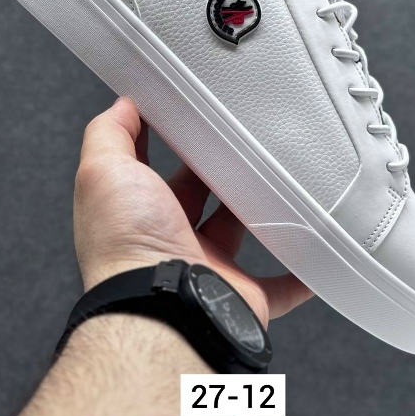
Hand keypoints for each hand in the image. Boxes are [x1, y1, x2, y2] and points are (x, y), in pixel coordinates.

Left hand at [74, 97, 311, 325]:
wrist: (161, 310)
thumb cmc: (127, 245)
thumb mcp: (103, 170)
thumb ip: (109, 133)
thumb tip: (123, 105)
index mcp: (139, 213)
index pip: (153, 170)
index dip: (166, 143)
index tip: (187, 117)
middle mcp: (170, 241)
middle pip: (198, 198)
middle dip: (214, 171)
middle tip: (238, 140)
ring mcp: (207, 267)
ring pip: (238, 231)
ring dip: (255, 211)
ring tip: (276, 177)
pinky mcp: (241, 293)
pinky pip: (278, 285)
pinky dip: (296, 273)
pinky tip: (311, 253)